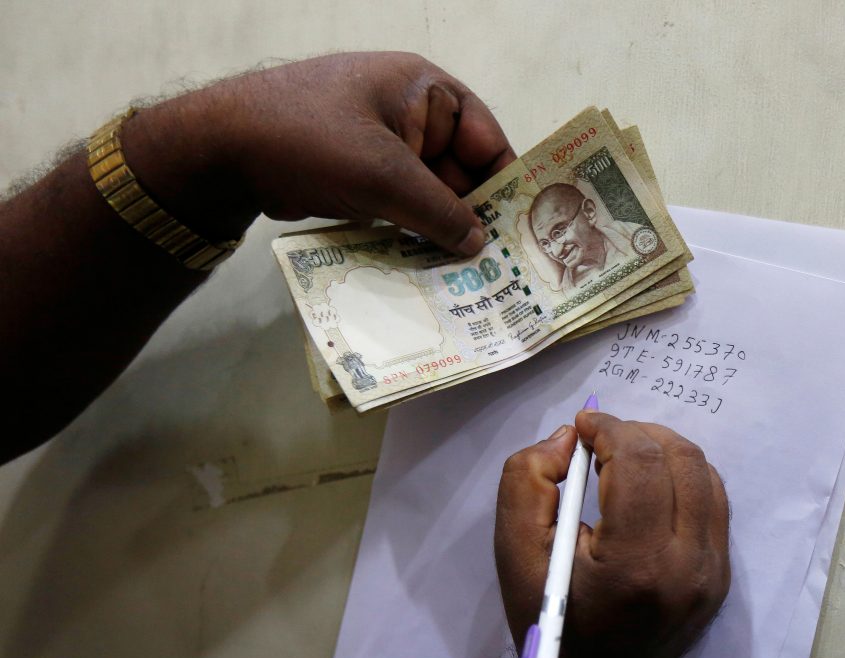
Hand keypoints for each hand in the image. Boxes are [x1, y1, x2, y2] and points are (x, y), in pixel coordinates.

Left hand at [120, 51, 515, 253]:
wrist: (222, 149)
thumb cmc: (312, 140)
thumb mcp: (384, 176)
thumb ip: (439, 212)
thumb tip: (479, 244)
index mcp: (424, 92)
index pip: (485, 137)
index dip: (505, 182)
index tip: (521, 230)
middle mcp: (408, 114)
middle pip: (458, 170)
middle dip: (472, 215)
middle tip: (496, 268)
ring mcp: (379, 145)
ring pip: (427, 193)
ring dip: (440, 230)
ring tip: (467, 278)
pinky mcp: (356, 174)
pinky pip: (398, 204)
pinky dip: (411, 231)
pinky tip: (426, 269)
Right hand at [495, 412, 730, 657]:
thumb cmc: (551, 619)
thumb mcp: (514, 552)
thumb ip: (527, 480)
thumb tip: (571, 439)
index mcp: (635, 562)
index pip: (639, 462)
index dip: (609, 429)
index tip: (584, 425)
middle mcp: (687, 564)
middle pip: (679, 458)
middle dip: (636, 432)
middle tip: (602, 439)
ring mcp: (713, 570)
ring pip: (704, 472)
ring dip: (662, 449)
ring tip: (626, 456)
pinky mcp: (722, 574)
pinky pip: (714, 499)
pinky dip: (683, 475)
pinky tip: (652, 483)